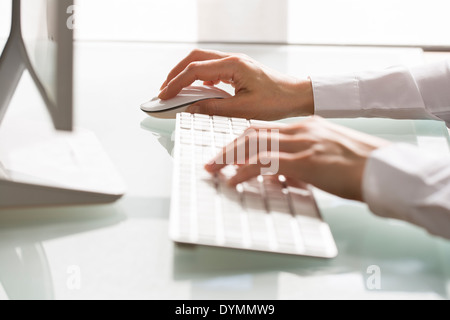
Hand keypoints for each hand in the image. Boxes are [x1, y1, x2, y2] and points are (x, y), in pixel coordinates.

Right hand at [158, 49, 313, 119]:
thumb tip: (191, 109)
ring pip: (202, 61)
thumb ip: (215, 108)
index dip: (176, 83)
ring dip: (186, 74)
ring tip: (175, 90)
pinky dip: (199, 78)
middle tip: (164, 90)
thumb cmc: (278, 101)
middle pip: (194, 58)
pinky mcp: (238, 69)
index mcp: (234, 65)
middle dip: (175, 73)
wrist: (297, 95)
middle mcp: (233, 59)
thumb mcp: (244, 109)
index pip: (195, 70)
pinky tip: (196, 91)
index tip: (163, 96)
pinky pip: (212, 69)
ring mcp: (235, 63)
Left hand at [205, 116, 390, 200]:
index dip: (240, 140)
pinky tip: (234, 181)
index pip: (263, 128)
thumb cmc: (357, 166)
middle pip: (252, 133)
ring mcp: (301, 143)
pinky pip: (264, 163)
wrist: (382, 169)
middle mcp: (300, 130)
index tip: (226, 151)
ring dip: (229, 157)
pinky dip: (244, 172)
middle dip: (228, 147)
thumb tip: (279, 176)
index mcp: (305, 126)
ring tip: (214, 170)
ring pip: (253, 145)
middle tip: (212, 160)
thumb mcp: (325, 156)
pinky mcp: (304, 161)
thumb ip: (299, 161)